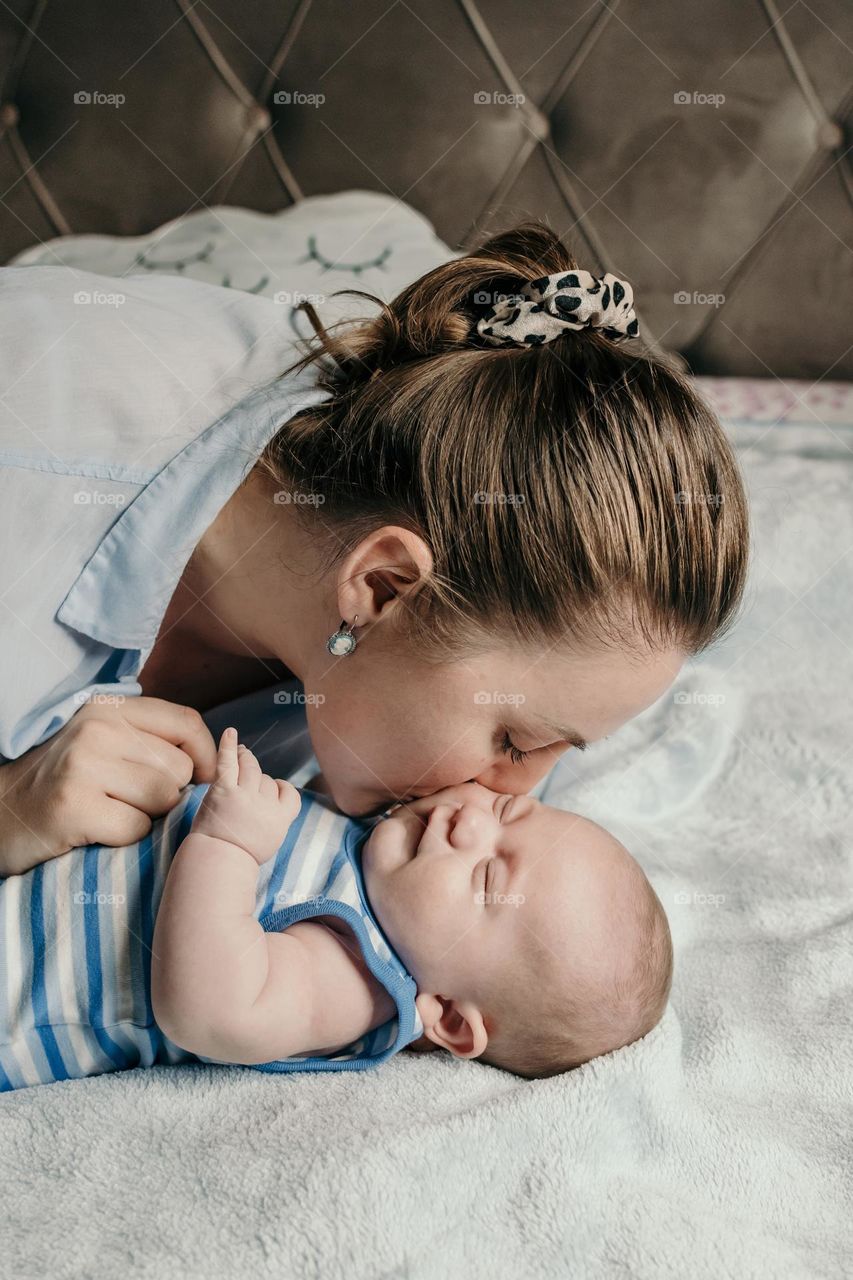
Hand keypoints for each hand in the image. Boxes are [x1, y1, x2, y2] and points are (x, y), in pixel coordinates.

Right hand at [0, 696, 217, 872]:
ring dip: (148, 816)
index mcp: (109, 708)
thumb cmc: (67, 782)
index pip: (187, 723)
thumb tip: (218, 760)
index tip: (200, 779)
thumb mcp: (104, 742)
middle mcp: (96, 729)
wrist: (2, 815)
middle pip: (181, 767)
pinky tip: (98, 830)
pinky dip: (126, 838)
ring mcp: (83, 766)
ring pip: (165, 797)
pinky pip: (137, 828)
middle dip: (169, 793)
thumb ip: (152, 740)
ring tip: (113, 812)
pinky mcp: (74, 807)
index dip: (206, 755)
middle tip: (130, 800)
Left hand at [190, 728, 300, 865]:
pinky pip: (228, 763)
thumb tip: (272, 794)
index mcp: (281, 818)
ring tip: (243, 752)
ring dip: (247, 757)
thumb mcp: (271, 840)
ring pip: (252, 767)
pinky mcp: (223, 791)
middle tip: (248, 770)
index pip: (287, 791)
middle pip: (267, 780)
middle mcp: (265, 804)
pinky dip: (229, 745)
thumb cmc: (240, 856)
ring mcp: (244, 796)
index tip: (272, 790)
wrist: (216, 863)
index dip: (280, 788)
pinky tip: (230, 732)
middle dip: (258, 777)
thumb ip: (275, 817)